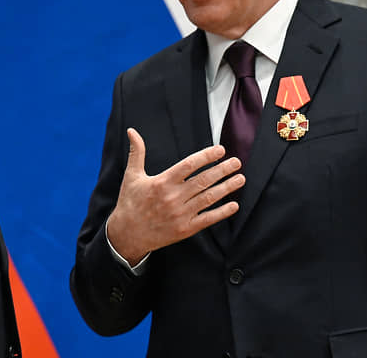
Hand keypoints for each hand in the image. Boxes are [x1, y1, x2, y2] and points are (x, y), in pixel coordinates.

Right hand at [106, 128, 244, 265]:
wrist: (127, 234)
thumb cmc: (130, 202)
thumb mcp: (131, 176)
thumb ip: (137, 152)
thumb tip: (131, 131)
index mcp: (162, 182)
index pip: (189, 165)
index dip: (206, 156)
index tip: (220, 150)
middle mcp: (173, 197)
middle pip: (203, 180)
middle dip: (222, 170)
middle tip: (237, 162)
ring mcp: (180, 214)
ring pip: (208, 198)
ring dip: (226, 188)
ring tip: (240, 178)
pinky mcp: (184, 229)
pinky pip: (207, 219)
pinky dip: (222, 212)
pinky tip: (234, 205)